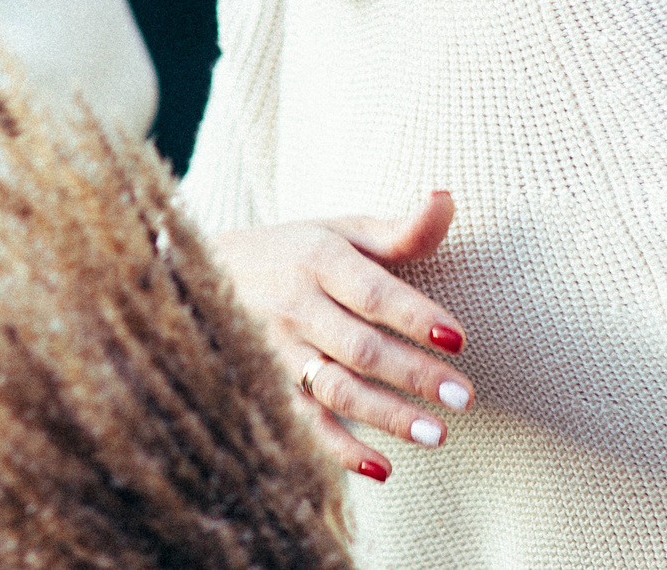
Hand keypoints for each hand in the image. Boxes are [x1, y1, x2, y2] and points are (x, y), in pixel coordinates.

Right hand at [210, 192, 472, 479]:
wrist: (199, 272)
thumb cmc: (296, 251)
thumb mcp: (341, 230)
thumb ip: (399, 229)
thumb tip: (447, 197)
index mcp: (317, 257)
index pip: (371, 291)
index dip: (414, 314)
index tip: (458, 337)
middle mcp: (295, 304)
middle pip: (360, 346)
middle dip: (414, 374)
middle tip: (466, 397)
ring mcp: (277, 349)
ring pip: (335, 388)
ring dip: (385, 415)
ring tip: (436, 435)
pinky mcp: (267, 385)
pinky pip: (305, 423)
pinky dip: (341, 449)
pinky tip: (383, 469)